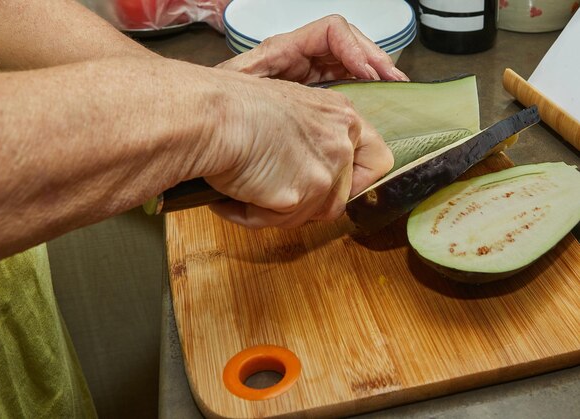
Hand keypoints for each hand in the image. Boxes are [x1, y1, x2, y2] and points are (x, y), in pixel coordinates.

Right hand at [195, 70, 393, 228]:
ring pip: (310, 215)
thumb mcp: (288, 107)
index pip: (376, 160)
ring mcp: (324, 173)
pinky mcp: (301, 197)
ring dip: (278, 211)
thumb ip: (311, 135)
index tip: (334, 187)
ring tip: (244, 189)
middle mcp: (341, 144)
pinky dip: (251, 215)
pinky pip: (276, 222)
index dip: (357, 180)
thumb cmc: (235, 105)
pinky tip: (231, 196)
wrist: (213, 115)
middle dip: (308, 203)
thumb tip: (304, 164)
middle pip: (341, 197)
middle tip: (272, 191)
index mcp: (341, 117)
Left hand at [216, 14, 408, 83]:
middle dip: (374, 57)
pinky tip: (376, 99)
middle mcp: (300, 57)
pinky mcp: (311, 93)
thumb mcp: (236, 84)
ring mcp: (308, 74)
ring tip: (395, 85)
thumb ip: (254, 74)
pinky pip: (344, 83)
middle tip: (392, 79)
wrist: (210, 118)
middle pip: (349, 43)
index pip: (331, 31)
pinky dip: (364, 88)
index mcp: (286, 50)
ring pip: (351, 62)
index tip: (366, 73)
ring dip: (375, 70)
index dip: (353, 48)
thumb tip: (285, 74)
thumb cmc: (219, 100)